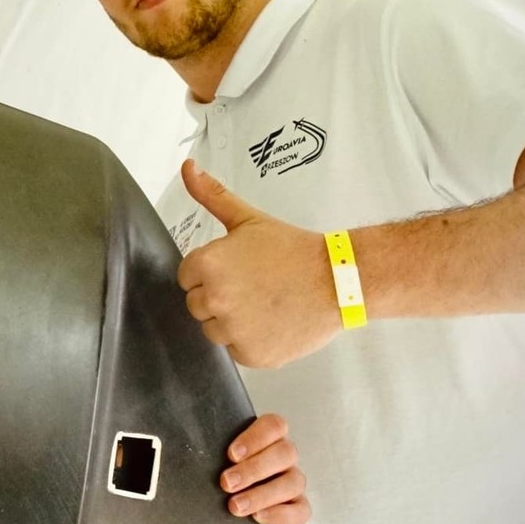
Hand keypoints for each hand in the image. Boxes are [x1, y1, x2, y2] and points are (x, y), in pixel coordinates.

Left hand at [176, 160, 340, 367]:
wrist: (337, 279)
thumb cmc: (292, 249)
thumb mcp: (248, 218)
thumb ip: (211, 195)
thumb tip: (187, 168)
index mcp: (207, 265)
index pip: (186, 278)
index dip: (211, 273)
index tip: (237, 269)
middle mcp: (214, 299)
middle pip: (197, 305)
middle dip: (219, 297)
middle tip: (253, 286)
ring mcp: (232, 330)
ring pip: (214, 330)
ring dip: (232, 322)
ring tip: (263, 304)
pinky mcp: (251, 355)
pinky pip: (236, 350)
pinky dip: (251, 342)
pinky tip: (272, 322)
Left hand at [219, 413, 309, 523]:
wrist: (229, 508)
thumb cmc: (219, 474)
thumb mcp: (214, 458)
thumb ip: (209, 449)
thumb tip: (183, 446)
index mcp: (269, 438)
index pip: (274, 426)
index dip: (256, 438)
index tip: (231, 454)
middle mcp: (285, 458)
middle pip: (285, 453)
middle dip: (254, 469)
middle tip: (226, 483)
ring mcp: (293, 482)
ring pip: (294, 482)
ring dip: (263, 494)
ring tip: (235, 506)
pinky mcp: (298, 508)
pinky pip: (301, 511)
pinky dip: (281, 514)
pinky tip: (258, 517)